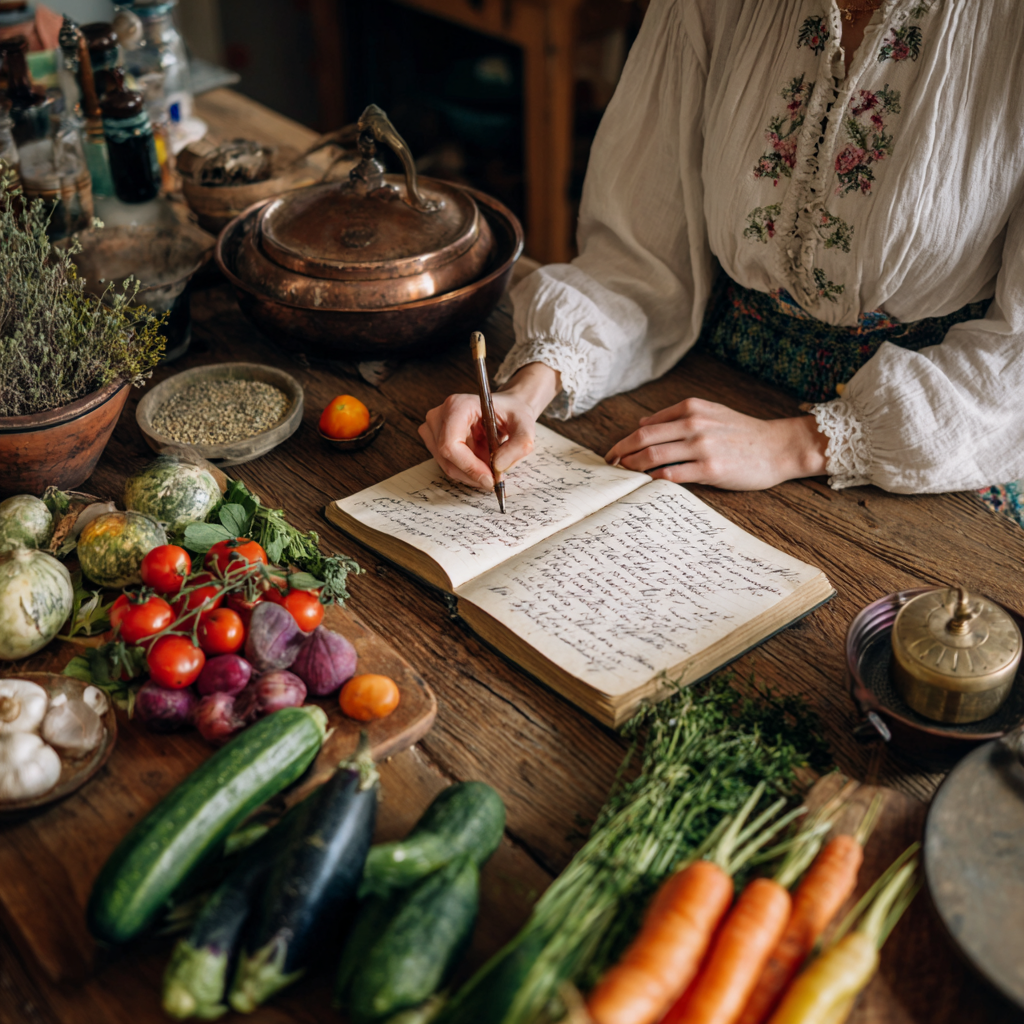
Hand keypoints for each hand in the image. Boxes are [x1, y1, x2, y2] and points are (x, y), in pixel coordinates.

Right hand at [418, 362, 560, 489]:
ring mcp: (434, 428)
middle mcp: (440, 415)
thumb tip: (497, 467)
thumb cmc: (513, 414)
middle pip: (447, 458)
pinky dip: (467, 472)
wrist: (507, 411)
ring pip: (447, 465)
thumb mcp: (526, 426)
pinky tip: (482, 464)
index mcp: (458, 406)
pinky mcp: (435, 440)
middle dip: (473, 474)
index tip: (490, 479)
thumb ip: (519, 445)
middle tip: (496, 479)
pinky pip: (449, 466)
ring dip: (471, 474)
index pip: (451, 444)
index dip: (469, 467)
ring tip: (491, 465)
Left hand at [604, 397, 827, 490]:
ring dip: (631, 468)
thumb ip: (675, 416)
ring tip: (622, 478)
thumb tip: (641, 424)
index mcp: (691, 408)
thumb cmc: (743, 433)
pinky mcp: (710, 469)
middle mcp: (694, 424)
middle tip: (608, 467)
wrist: (778, 447)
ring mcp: (701, 446)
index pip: (646, 425)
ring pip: (652, 457)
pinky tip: (644, 486)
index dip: (625, 441)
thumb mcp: (710, 413)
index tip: (614, 453)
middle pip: (643, 439)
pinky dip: (652, 481)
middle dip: (620, 453)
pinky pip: (671, 476)